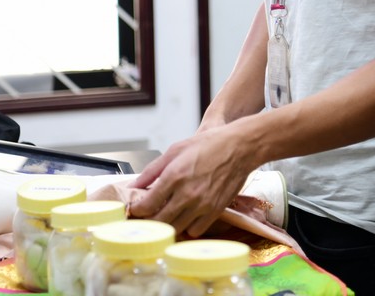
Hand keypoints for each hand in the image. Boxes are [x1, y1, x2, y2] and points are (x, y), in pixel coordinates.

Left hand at [127, 124, 253, 236]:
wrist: (240, 147)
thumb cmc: (209, 144)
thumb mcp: (176, 150)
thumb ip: (152, 170)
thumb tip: (134, 185)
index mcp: (174, 176)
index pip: (146, 206)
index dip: (136, 210)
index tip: (136, 208)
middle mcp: (187, 194)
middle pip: (158, 221)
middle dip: (149, 220)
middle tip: (148, 214)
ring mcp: (202, 205)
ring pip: (175, 228)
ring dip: (168, 224)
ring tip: (167, 214)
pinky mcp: (215, 211)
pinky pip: (195, 230)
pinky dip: (188, 226)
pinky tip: (186, 215)